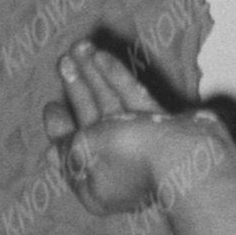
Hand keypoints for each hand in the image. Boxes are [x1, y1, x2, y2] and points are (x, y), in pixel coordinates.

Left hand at [49, 36, 226, 227]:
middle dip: (78, 91)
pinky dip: (118, 80)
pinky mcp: (165, 128)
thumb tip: (52, 152)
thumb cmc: (127, 158)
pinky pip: (135, 101)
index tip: (50, 106)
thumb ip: (67, 146)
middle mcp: (118, 168)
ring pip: (113, 107)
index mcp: (96, 186)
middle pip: (93, 124)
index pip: (73, 152)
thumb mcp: (82, 152)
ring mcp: (144, 147)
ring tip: (81, 47)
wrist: (185, 157)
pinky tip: (103, 58)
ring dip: (96, 77)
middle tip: (65, 61)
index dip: (60, 128)